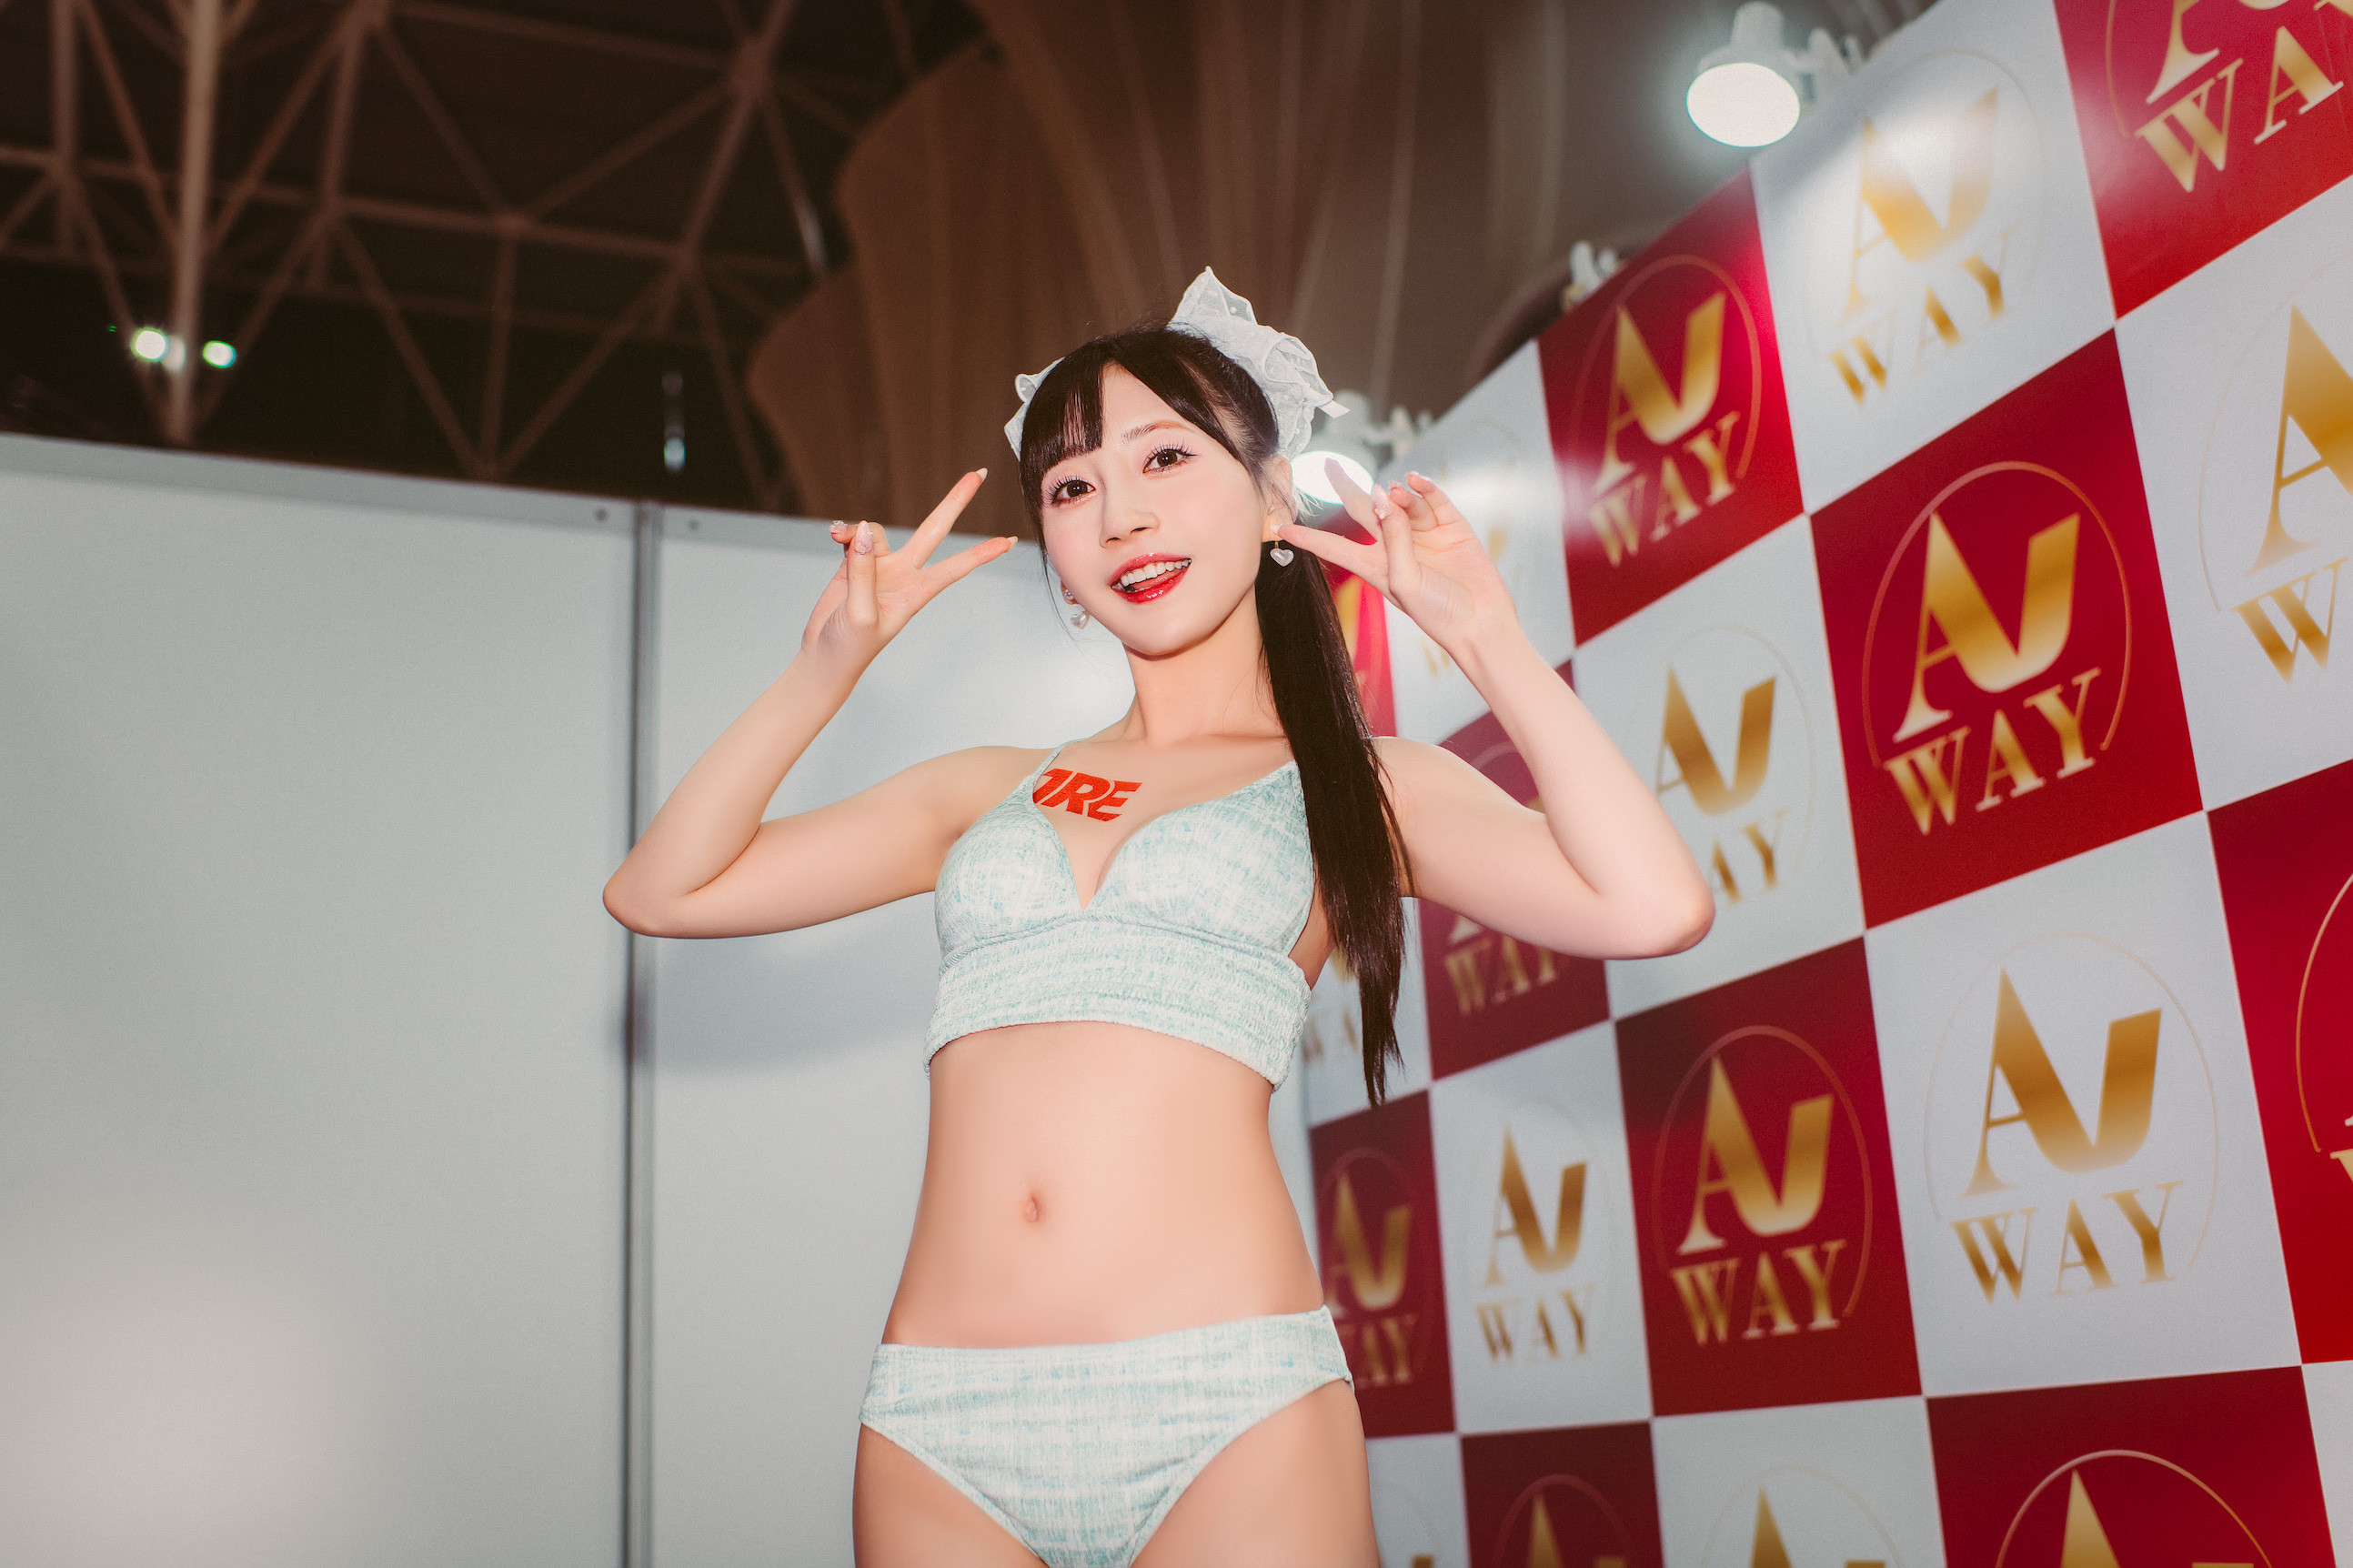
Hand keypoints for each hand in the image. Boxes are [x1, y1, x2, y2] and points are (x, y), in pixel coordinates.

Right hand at [801, 470, 1014, 673]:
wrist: (824, 658)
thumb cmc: (850, 647)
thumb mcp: (860, 614)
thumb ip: (863, 570)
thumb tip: (864, 529)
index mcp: (916, 592)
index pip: (956, 568)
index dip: (982, 553)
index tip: (1011, 541)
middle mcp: (904, 575)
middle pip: (934, 529)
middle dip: (955, 501)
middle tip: (979, 474)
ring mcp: (880, 568)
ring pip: (877, 531)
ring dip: (858, 529)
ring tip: (837, 536)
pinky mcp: (855, 565)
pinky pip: (855, 537)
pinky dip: (844, 532)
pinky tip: (833, 536)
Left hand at [1276, 463, 1519, 660]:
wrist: (1480, 622)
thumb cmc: (1438, 613)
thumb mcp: (1405, 581)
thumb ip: (1393, 538)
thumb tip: (1385, 496)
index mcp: (1376, 566)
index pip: (1335, 547)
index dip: (1309, 537)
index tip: (1281, 527)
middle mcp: (1396, 547)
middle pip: (1364, 511)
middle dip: (1346, 488)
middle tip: (1329, 465)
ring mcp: (1424, 535)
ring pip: (1401, 502)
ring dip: (1396, 493)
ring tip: (1397, 491)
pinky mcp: (1451, 527)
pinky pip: (1433, 500)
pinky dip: (1424, 488)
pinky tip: (1416, 481)